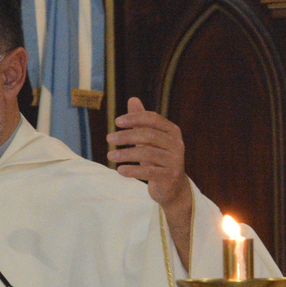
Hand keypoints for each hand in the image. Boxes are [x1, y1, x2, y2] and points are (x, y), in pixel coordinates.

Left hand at [106, 97, 190, 211]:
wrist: (172, 186)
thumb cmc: (158, 158)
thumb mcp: (149, 139)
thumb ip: (141, 121)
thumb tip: (133, 99)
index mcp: (172, 131)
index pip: (153, 119)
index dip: (135, 118)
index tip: (116, 122)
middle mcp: (177, 144)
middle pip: (149, 135)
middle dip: (127, 136)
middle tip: (109, 138)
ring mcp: (175, 161)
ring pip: (148, 154)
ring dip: (126, 154)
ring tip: (110, 156)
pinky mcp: (171, 176)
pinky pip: (150, 172)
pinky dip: (133, 170)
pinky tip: (120, 170)